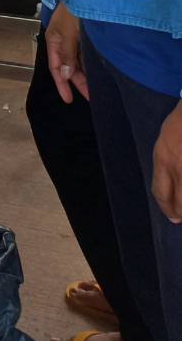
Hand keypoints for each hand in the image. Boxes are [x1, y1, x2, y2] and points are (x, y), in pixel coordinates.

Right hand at [45, 3, 88, 103]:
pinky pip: (86, 54)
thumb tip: (66, 74)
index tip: (68, 99)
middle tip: (91, 96)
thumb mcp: (68, 32)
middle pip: (69, 67)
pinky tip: (98, 72)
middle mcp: (63, 42)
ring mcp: (74, 39)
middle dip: (78, 82)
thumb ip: (67, 54)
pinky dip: (90, 64)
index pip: (56, 68)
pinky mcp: (85, 36)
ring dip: (86, 74)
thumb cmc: (72, 8)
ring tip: (96, 88)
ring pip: (79, 62)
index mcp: (54, 41)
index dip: (62, 84)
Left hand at [152, 104, 181, 223]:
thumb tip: (173, 187)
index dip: (166, 208)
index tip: (172, 216)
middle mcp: (178, 167)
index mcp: (163, 159)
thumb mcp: (165, 140)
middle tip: (181, 219)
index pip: (161, 192)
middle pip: (180, 202)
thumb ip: (166, 162)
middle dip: (181, 213)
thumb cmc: (181, 122)